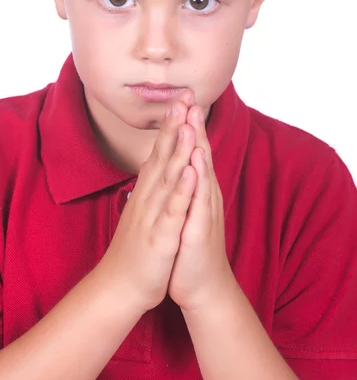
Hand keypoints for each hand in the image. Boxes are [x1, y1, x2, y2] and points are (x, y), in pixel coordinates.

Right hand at [98, 92, 197, 314]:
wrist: (120, 286)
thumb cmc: (134, 249)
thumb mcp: (142, 212)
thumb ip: (148, 188)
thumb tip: (152, 167)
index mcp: (148, 192)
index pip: (159, 151)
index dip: (170, 126)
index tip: (179, 100)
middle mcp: (149, 197)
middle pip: (162, 155)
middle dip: (174, 125)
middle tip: (182, 96)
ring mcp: (154, 214)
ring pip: (168, 176)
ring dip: (178, 148)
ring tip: (186, 121)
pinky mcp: (161, 235)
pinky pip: (173, 209)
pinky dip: (181, 189)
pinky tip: (189, 170)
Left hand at [168, 101, 232, 312]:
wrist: (201, 286)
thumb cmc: (188, 247)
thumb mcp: (184, 210)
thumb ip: (183, 187)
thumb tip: (177, 165)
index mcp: (195, 189)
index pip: (191, 150)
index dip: (186, 124)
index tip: (180, 97)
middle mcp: (203, 195)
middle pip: (198, 153)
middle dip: (193, 123)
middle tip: (189, 94)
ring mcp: (204, 211)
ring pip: (201, 172)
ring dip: (197, 144)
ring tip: (193, 117)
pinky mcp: (201, 230)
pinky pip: (198, 202)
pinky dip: (197, 182)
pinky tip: (196, 164)